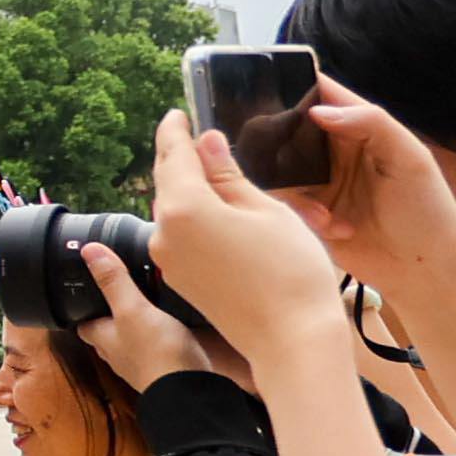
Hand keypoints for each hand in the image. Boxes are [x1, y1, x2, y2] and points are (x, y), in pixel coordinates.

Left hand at [69, 243, 235, 391]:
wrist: (189, 392)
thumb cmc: (156, 354)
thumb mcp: (132, 308)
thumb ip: (113, 281)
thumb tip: (89, 252)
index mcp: (103, 338)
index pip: (83, 323)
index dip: (82, 309)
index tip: (84, 292)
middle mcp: (118, 354)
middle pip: (106, 334)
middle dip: (109, 317)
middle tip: (117, 296)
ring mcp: (141, 364)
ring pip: (131, 343)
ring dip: (135, 328)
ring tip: (145, 308)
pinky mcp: (164, 369)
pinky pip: (156, 350)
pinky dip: (159, 339)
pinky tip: (171, 330)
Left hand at [146, 111, 359, 374]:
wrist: (291, 340)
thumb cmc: (289, 271)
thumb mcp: (265, 210)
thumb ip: (229, 176)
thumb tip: (207, 144)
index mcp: (183, 207)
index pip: (173, 154)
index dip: (175, 130)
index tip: (176, 114)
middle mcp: (164, 233)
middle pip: (168, 183)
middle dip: (181, 159)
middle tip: (195, 138)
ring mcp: (169, 260)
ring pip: (173, 211)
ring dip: (189, 190)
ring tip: (213, 172)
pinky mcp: (180, 280)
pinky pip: (180, 236)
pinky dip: (193, 218)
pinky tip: (215, 211)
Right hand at [293, 80, 455, 291]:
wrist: (424, 269)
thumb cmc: (427, 210)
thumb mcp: (410, 158)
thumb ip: (371, 124)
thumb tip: (317, 110)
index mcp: (361, 129)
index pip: (324, 94)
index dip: (298, 85)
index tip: (272, 85)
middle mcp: (335, 151)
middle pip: (290, 127)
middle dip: (279, 137)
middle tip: (281, 153)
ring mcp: (320, 182)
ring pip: (279, 166)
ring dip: (293, 184)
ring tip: (322, 209)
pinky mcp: (308, 213)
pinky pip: (285, 201)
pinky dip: (303, 212)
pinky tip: (333, 226)